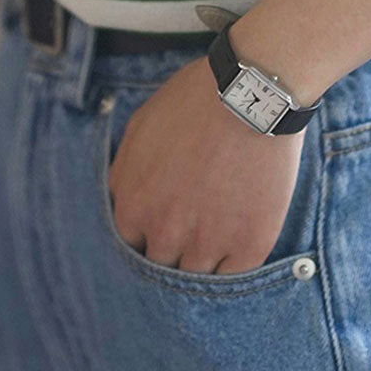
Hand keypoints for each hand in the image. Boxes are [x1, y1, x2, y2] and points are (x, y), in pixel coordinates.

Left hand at [107, 53, 305, 273]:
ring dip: (203, 259)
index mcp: (134, 206)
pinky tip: (238, 238)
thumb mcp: (140, 127)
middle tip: (190, 228)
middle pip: (161, 266)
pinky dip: (235, 263)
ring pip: (196, 276)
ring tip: (217, 233)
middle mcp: (166, 232)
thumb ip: (124, 173)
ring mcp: (208, 242)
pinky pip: (235, 276)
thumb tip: (120, 199)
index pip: (130, 245)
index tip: (163, 222)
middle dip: (172, 248)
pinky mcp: (250, 244)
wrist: (251, 93)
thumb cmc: (194, 101)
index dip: (147, 233)